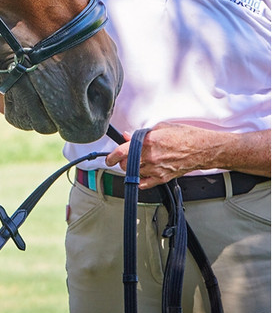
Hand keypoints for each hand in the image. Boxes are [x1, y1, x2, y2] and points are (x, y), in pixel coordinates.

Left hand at [104, 123, 219, 188]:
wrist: (203, 149)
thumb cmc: (186, 136)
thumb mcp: (161, 128)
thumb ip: (142, 134)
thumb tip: (129, 137)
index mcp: (148, 142)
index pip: (122, 152)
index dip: (112, 156)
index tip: (109, 158)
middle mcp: (150, 157)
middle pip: (125, 165)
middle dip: (122, 161)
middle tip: (124, 157)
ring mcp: (156, 169)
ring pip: (133, 174)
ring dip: (130, 169)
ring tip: (134, 163)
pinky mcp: (163, 178)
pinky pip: (144, 184)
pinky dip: (139, 181)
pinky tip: (140, 175)